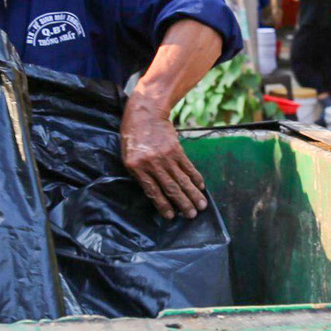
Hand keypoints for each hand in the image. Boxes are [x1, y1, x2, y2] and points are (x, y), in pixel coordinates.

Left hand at [121, 96, 206, 218]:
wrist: (145, 114)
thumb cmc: (133, 137)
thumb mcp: (128, 157)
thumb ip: (140, 174)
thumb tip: (155, 192)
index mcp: (138, 168)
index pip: (153, 191)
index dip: (163, 205)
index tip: (172, 216)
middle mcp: (153, 164)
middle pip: (171, 188)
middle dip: (183, 204)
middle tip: (192, 215)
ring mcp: (166, 156)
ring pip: (182, 180)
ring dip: (193, 194)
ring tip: (201, 206)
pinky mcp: (176, 149)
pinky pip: (188, 167)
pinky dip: (195, 177)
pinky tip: (201, 187)